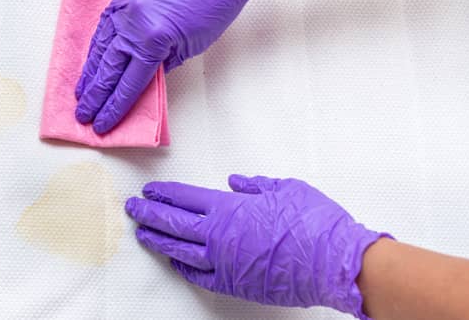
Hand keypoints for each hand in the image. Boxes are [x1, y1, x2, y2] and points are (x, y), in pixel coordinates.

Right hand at [74, 0, 290, 133]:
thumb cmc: (218, 2)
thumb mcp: (195, 44)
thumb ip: (165, 63)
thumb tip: (144, 76)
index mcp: (154, 39)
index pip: (128, 82)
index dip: (114, 106)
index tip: (101, 123)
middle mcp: (133, 20)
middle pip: (108, 66)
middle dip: (94, 93)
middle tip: (82, 113)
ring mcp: (126, 1)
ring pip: (101, 42)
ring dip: (90, 69)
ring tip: (80, 90)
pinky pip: (106, 19)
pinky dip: (98, 40)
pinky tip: (92, 55)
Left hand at [125, 175, 389, 318]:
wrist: (336, 263)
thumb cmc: (314, 223)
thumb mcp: (285, 189)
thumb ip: (255, 185)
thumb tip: (235, 182)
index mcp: (229, 209)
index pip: (185, 198)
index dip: (164, 193)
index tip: (149, 191)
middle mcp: (219, 236)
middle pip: (174, 223)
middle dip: (149, 214)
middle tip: (133, 209)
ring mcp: (224, 263)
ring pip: (180, 251)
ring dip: (159, 240)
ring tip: (143, 235)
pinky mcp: (234, 284)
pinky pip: (199, 276)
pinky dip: (183, 267)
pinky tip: (175, 262)